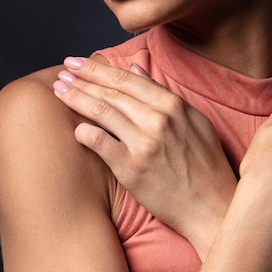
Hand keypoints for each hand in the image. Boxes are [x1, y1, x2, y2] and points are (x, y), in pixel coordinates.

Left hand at [53, 57, 236, 257]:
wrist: (212, 207)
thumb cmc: (206, 168)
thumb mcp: (196, 123)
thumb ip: (166, 96)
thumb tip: (137, 69)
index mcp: (173, 106)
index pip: (126, 79)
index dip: (97, 68)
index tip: (77, 63)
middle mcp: (157, 120)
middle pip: (110, 92)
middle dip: (81, 79)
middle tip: (61, 73)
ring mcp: (144, 144)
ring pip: (100, 111)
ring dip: (75, 98)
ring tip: (59, 92)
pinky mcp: (132, 169)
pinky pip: (98, 142)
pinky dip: (84, 132)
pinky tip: (76, 129)